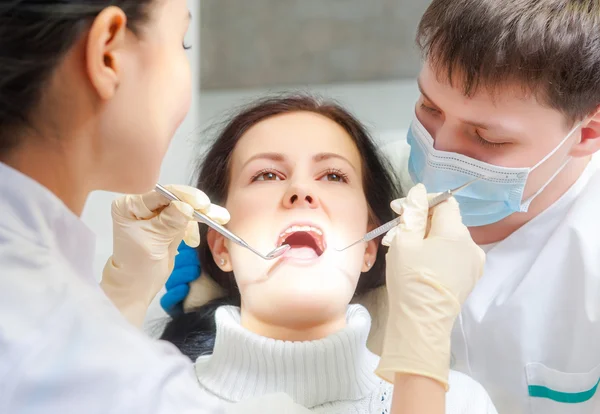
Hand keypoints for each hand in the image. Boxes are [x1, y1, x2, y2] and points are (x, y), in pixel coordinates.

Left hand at [101, 185, 228, 325]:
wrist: (137, 286)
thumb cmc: (137, 266)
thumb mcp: (153, 243)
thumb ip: (170, 223)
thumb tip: (187, 207)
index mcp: (130, 205)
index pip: (160, 194)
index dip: (183, 196)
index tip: (202, 204)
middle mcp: (142, 205)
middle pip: (174, 198)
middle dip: (196, 206)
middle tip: (216, 213)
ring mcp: (156, 214)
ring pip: (184, 207)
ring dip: (201, 215)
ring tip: (218, 220)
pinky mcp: (168, 223)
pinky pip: (186, 219)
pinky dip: (194, 227)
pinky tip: (193, 241)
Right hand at [376, 184, 484, 388]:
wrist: (422, 323)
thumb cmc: (410, 280)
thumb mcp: (404, 242)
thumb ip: (412, 213)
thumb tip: (419, 191)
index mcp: (456, 232)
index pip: (445, 202)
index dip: (423, 201)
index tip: (402, 210)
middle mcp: (472, 244)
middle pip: (447, 221)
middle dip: (423, 221)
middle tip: (398, 231)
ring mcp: (474, 263)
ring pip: (450, 238)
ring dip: (430, 237)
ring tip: (407, 250)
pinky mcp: (470, 277)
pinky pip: (455, 255)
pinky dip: (439, 253)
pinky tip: (422, 264)